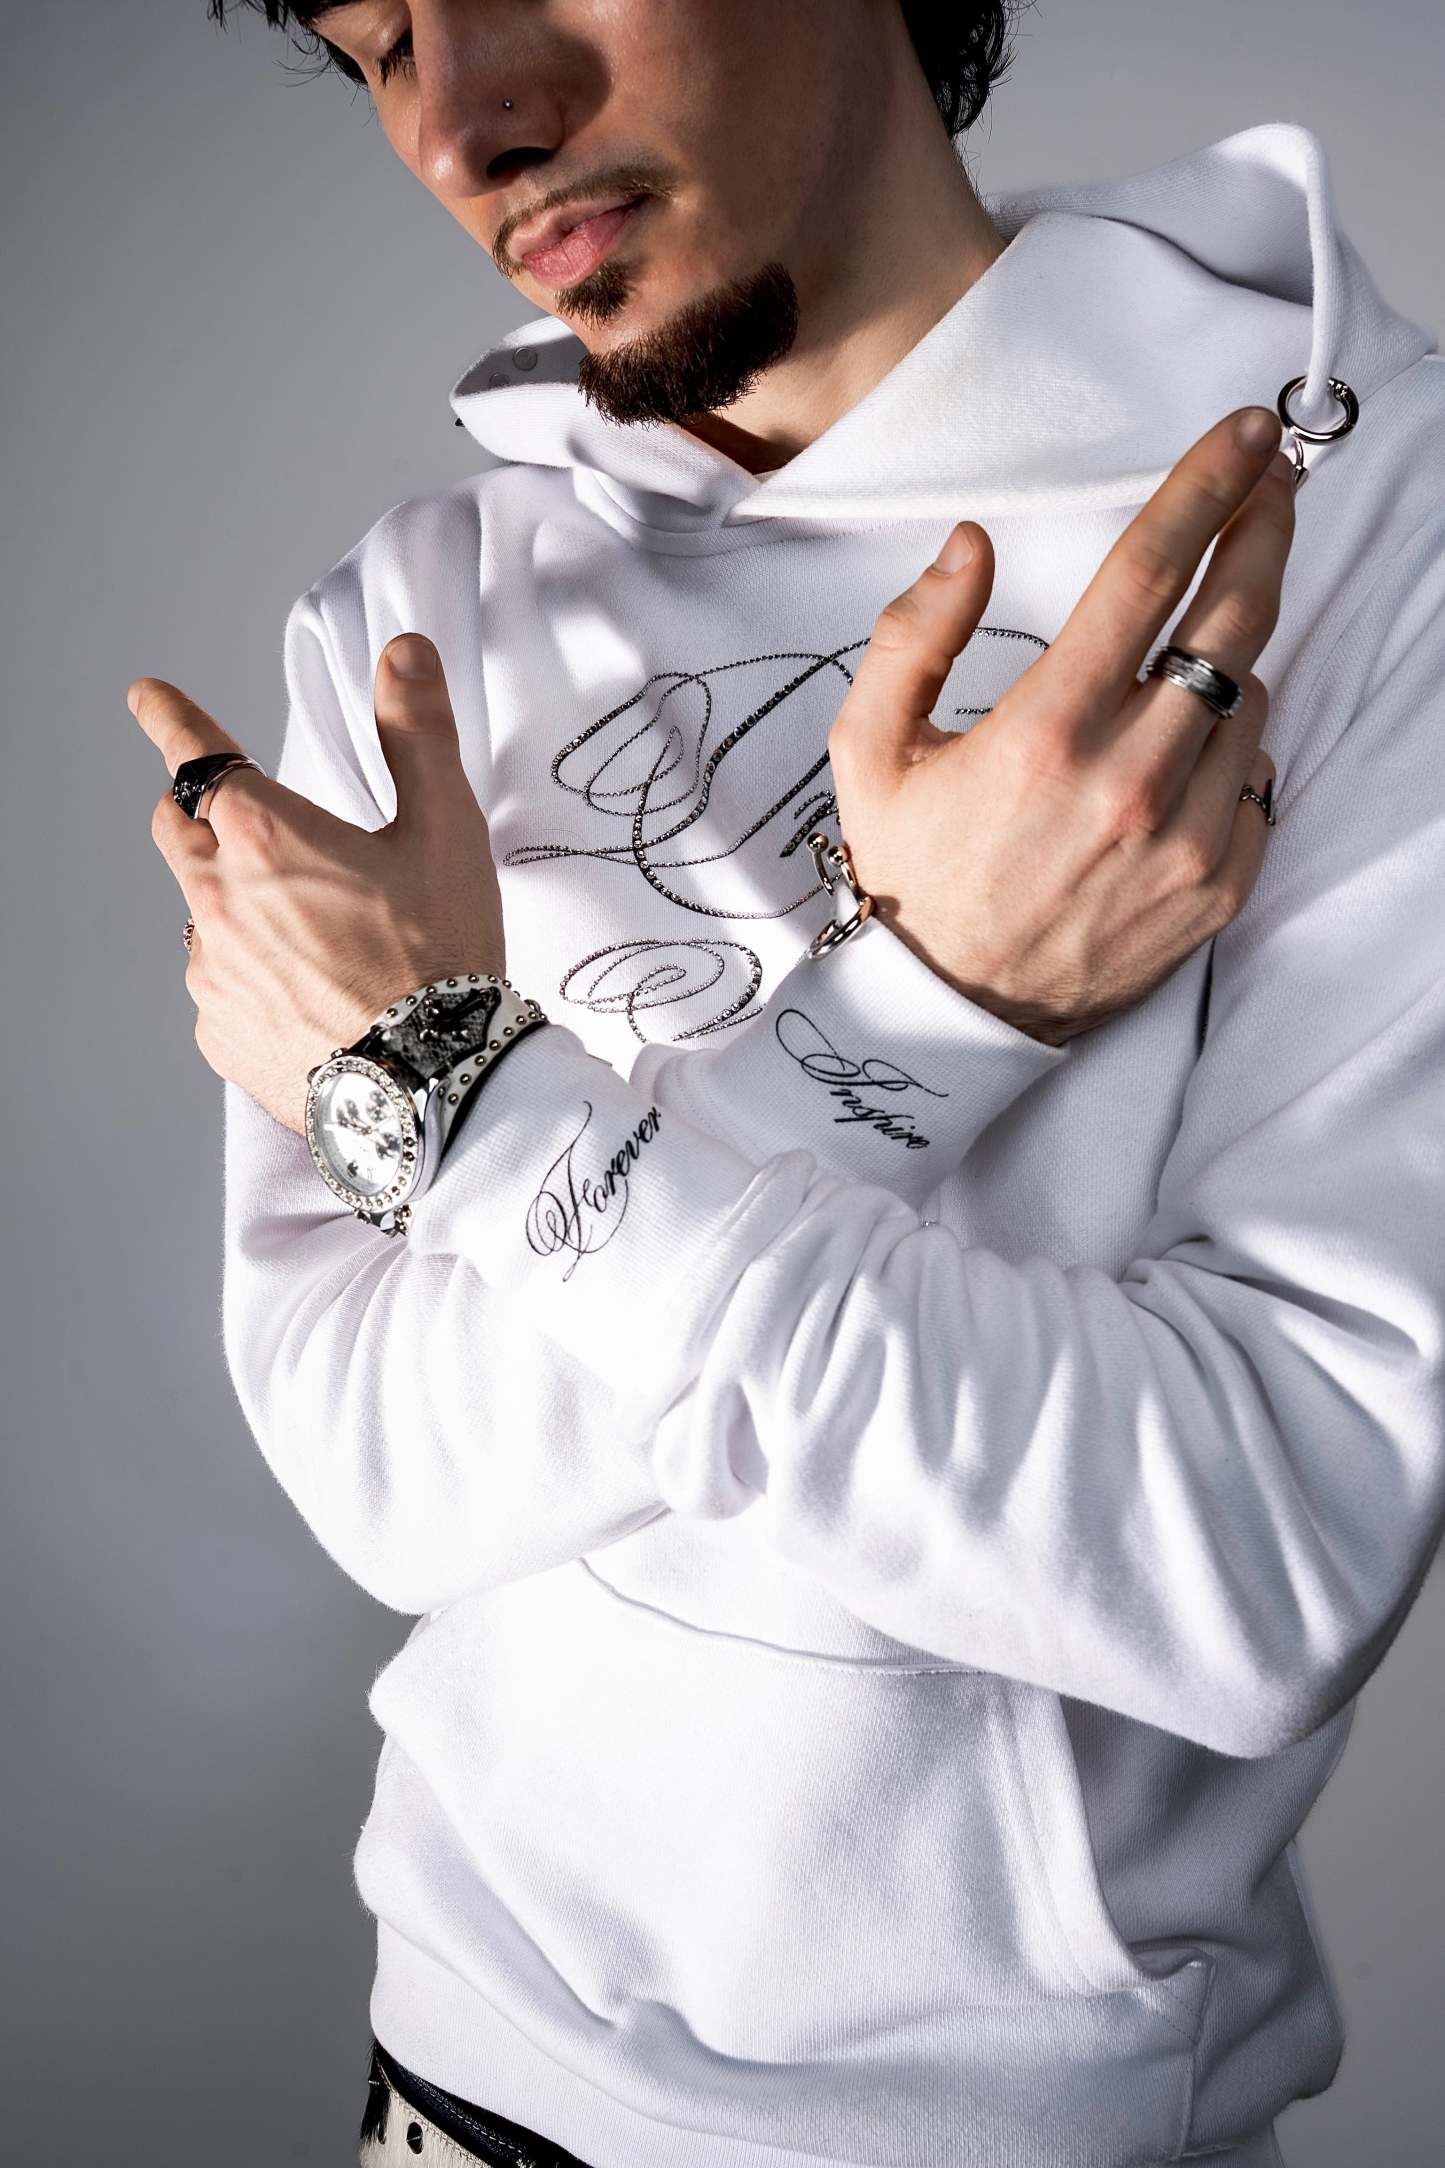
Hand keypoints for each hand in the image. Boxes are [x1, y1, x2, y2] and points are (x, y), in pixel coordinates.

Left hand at [136, 633, 504, 1134]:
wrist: (432, 1087)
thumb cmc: (441, 959)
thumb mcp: (446, 831)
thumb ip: (416, 734)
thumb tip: (403, 655)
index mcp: (266, 835)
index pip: (197, 754)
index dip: (171, 718)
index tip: (149, 697)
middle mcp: (219, 900)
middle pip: (178, 831)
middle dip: (197, 813)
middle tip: (243, 822)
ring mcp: (212, 973)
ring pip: (203, 916)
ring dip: (236, 907)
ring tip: (315, 936)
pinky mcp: (220, 1035)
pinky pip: (220, 988)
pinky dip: (251, 978)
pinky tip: (312, 996)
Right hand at [826, 406, 1296, 1044]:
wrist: (955, 1015)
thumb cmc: (911, 874)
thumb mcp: (867, 751)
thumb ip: (911, 636)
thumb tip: (971, 547)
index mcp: (1044, 732)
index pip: (1149, 571)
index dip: (1207, 484)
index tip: (1248, 434)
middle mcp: (1129, 779)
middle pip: (1236, 615)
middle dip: (1264, 527)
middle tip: (1270, 485)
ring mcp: (1186, 837)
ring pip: (1248, 696)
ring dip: (1219, 669)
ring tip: (1158, 690)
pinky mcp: (1220, 884)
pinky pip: (1257, 775)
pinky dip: (1226, 751)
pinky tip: (1171, 764)